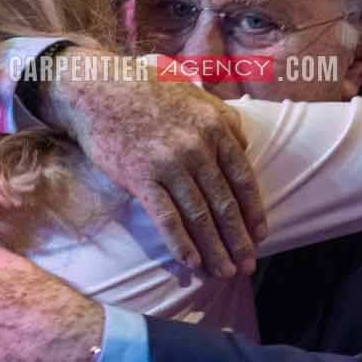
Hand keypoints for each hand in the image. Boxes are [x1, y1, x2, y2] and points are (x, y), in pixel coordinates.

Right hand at [44, 52, 264, 276]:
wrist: (99, 89)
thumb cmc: (150, 93)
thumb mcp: (198, 97)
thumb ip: (226, 120)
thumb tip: (246, 146)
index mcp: (215, 129)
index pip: (243, 178)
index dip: (254, 211)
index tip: (261, 236)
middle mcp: (197, 148)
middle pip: (224, 203)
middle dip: (238, 239)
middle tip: (247, 265)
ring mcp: (169, 164)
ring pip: (199, 216)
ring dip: (214, 249)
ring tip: (223, 271)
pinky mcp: (140, 177)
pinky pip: (166, 217)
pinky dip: (181, 243)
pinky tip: (192, 262)